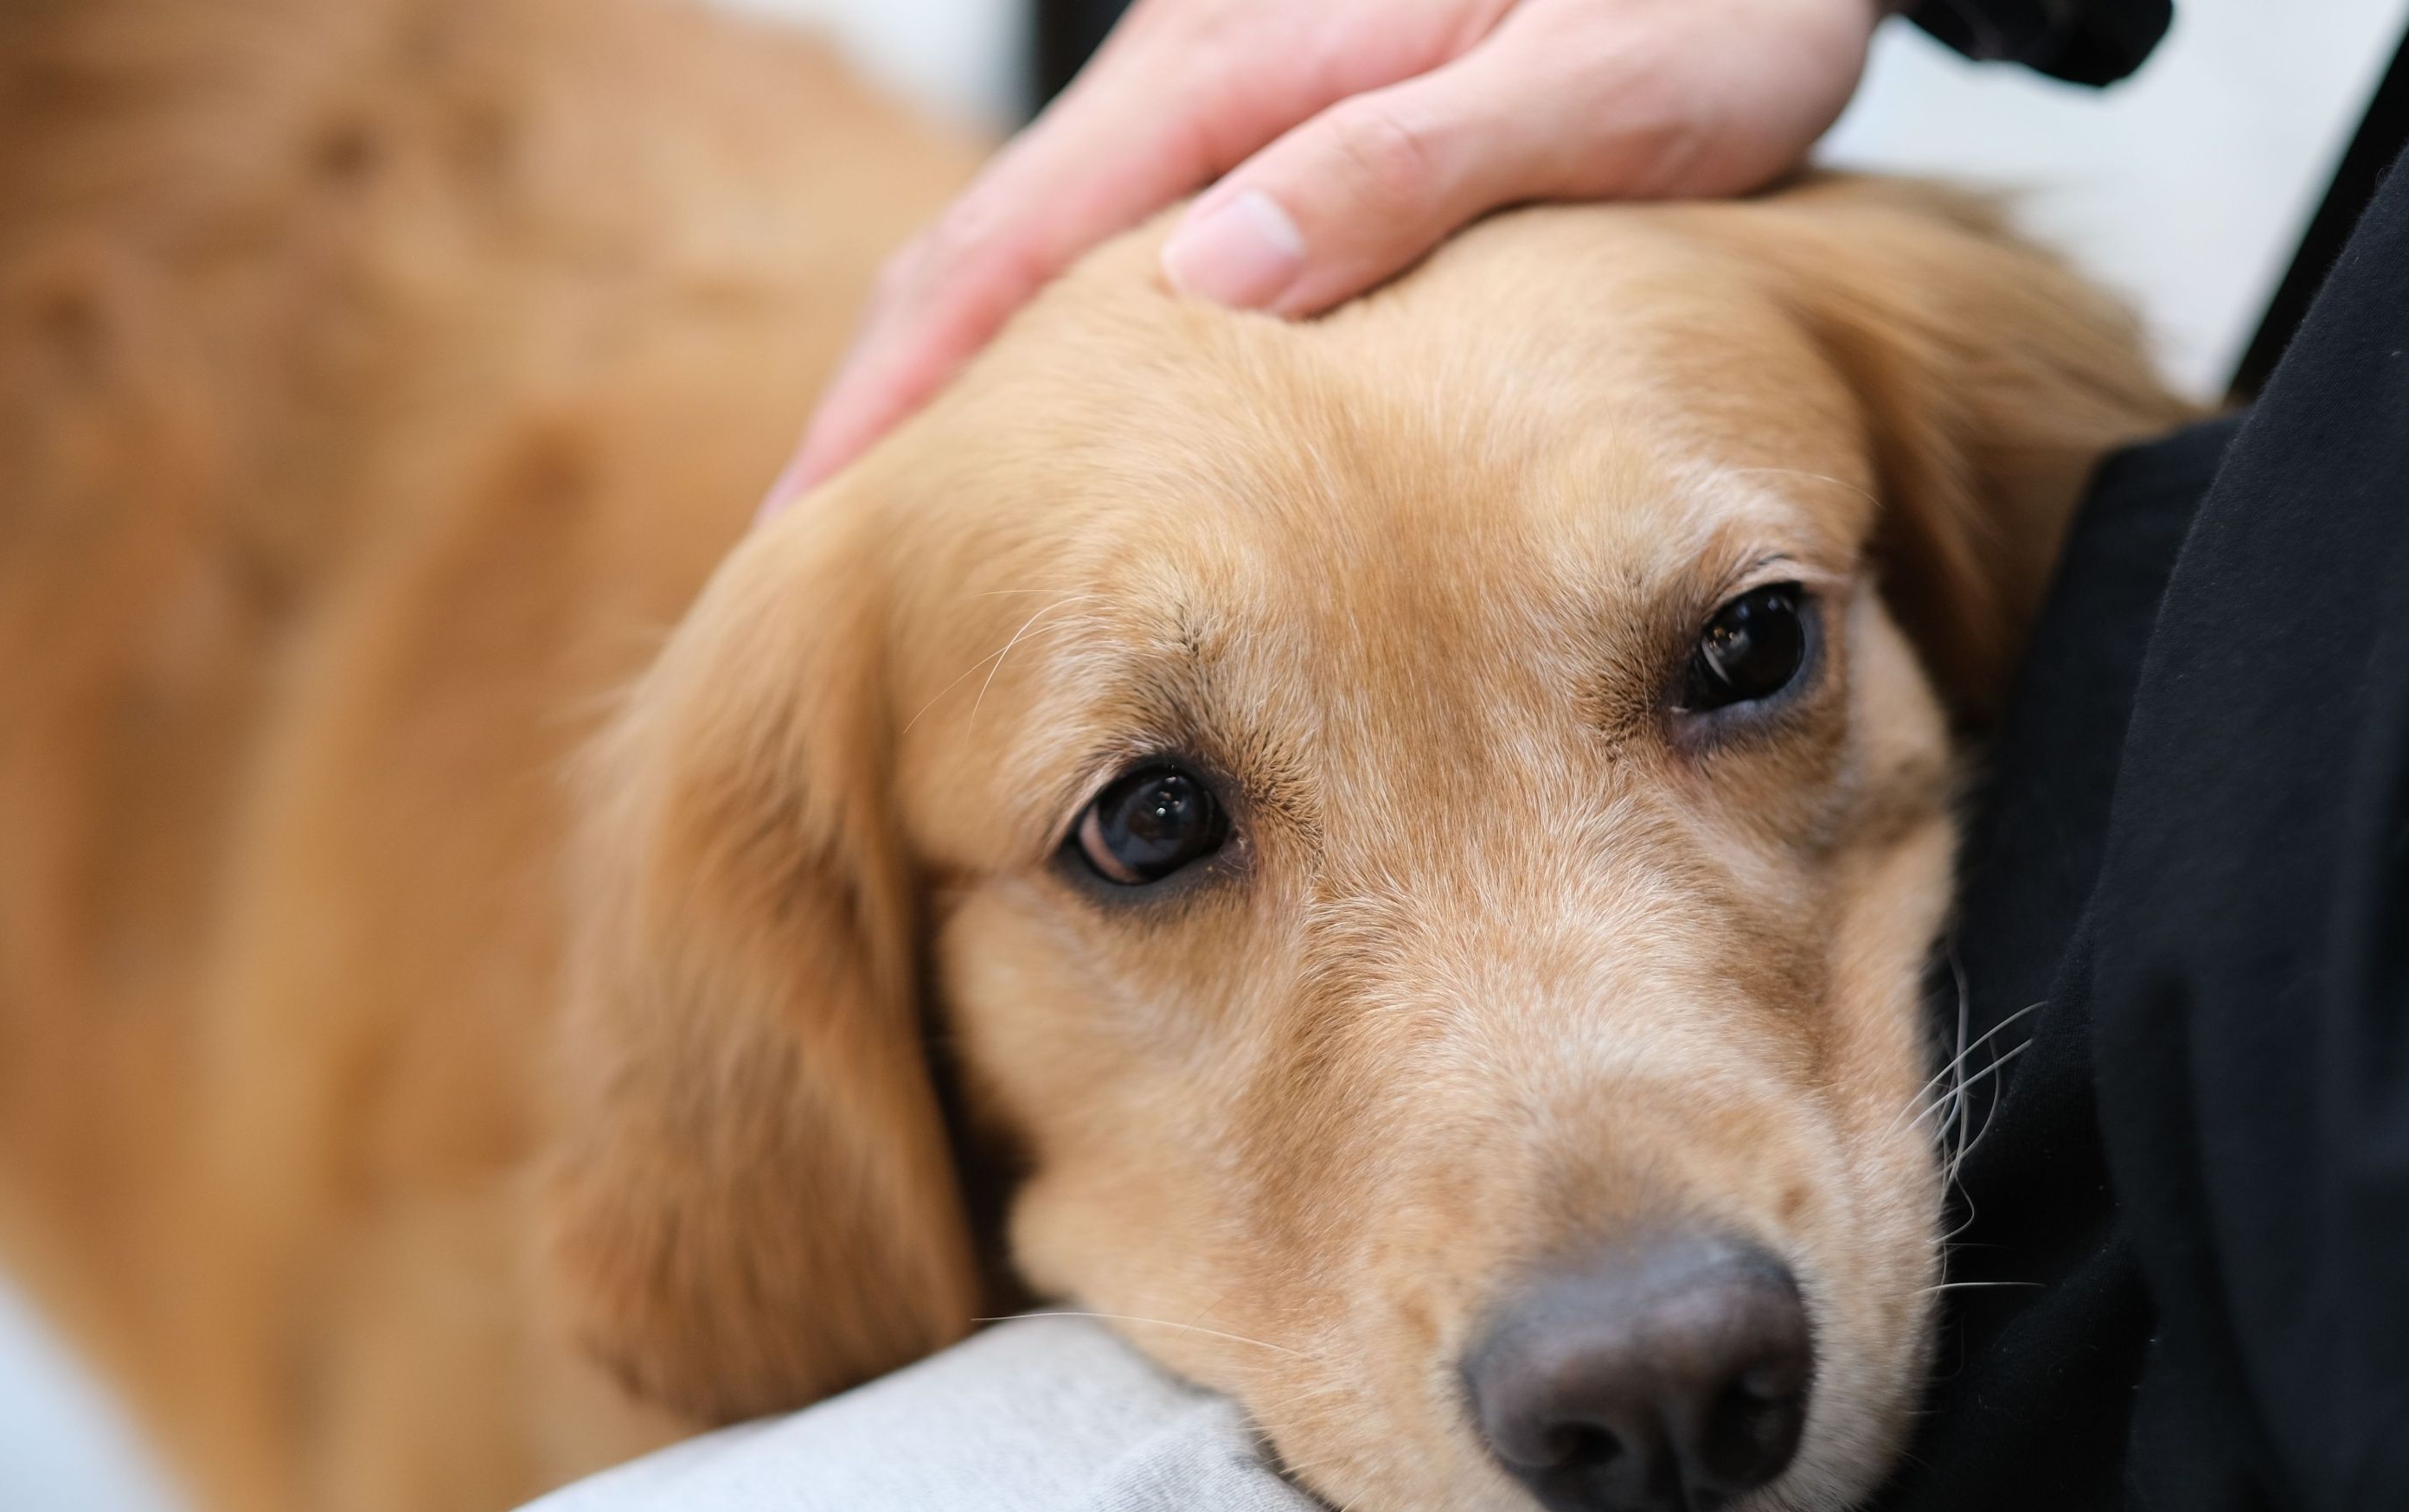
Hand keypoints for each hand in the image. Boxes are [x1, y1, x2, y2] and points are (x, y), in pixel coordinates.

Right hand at [761, 0, 1892, 515]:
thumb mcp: (1596, 83)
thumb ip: (1403, 169)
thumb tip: (1216, 284)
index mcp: (1243, 53)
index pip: (1007, 241)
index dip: (896, 390)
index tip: (814, 524)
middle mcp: (1207, 57)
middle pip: (986, 248)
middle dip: (885, 400)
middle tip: (812, 562)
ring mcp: (1235, 84)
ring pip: (1047, 251)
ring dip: (958, 377)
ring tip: (907, 525)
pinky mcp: (1282, 114)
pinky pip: (1126, 243)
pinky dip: (1058, 343)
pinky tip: (1068, 435)